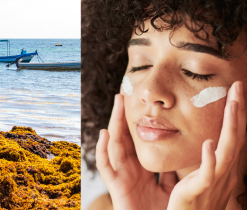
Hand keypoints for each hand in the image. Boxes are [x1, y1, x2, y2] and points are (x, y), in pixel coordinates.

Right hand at [96, 94, 177, 209]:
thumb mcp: (167, 187)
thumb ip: (168, 171)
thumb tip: (178, 157)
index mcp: (139, 167)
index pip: (134, 138)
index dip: (134, 121)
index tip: (137, 103)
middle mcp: (128, 167)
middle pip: (123, 136)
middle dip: (122, 115)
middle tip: (123, 94)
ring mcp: (120, 175)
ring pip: (114, 144)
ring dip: (114, 123)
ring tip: (117, 103)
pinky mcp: (115, 186)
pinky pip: (105, 166)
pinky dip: (102, 150)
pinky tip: (104, 134)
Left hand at [167, 81, 245, 209]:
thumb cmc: (196, 203)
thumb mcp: (205, 178)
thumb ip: (209, 161)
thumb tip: (210, 143)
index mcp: (222, 167)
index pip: (232, 136)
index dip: (236, 115)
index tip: (235, 92)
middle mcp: (223, 172)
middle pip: (234, 138)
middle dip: (237, 112)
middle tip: (238, 87)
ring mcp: (213, 182)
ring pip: (226, 151)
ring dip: (230, 127)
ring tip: (232, 104)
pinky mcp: (198, 192)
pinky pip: (207, 175)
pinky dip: (209, 159)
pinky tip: (209, 143)